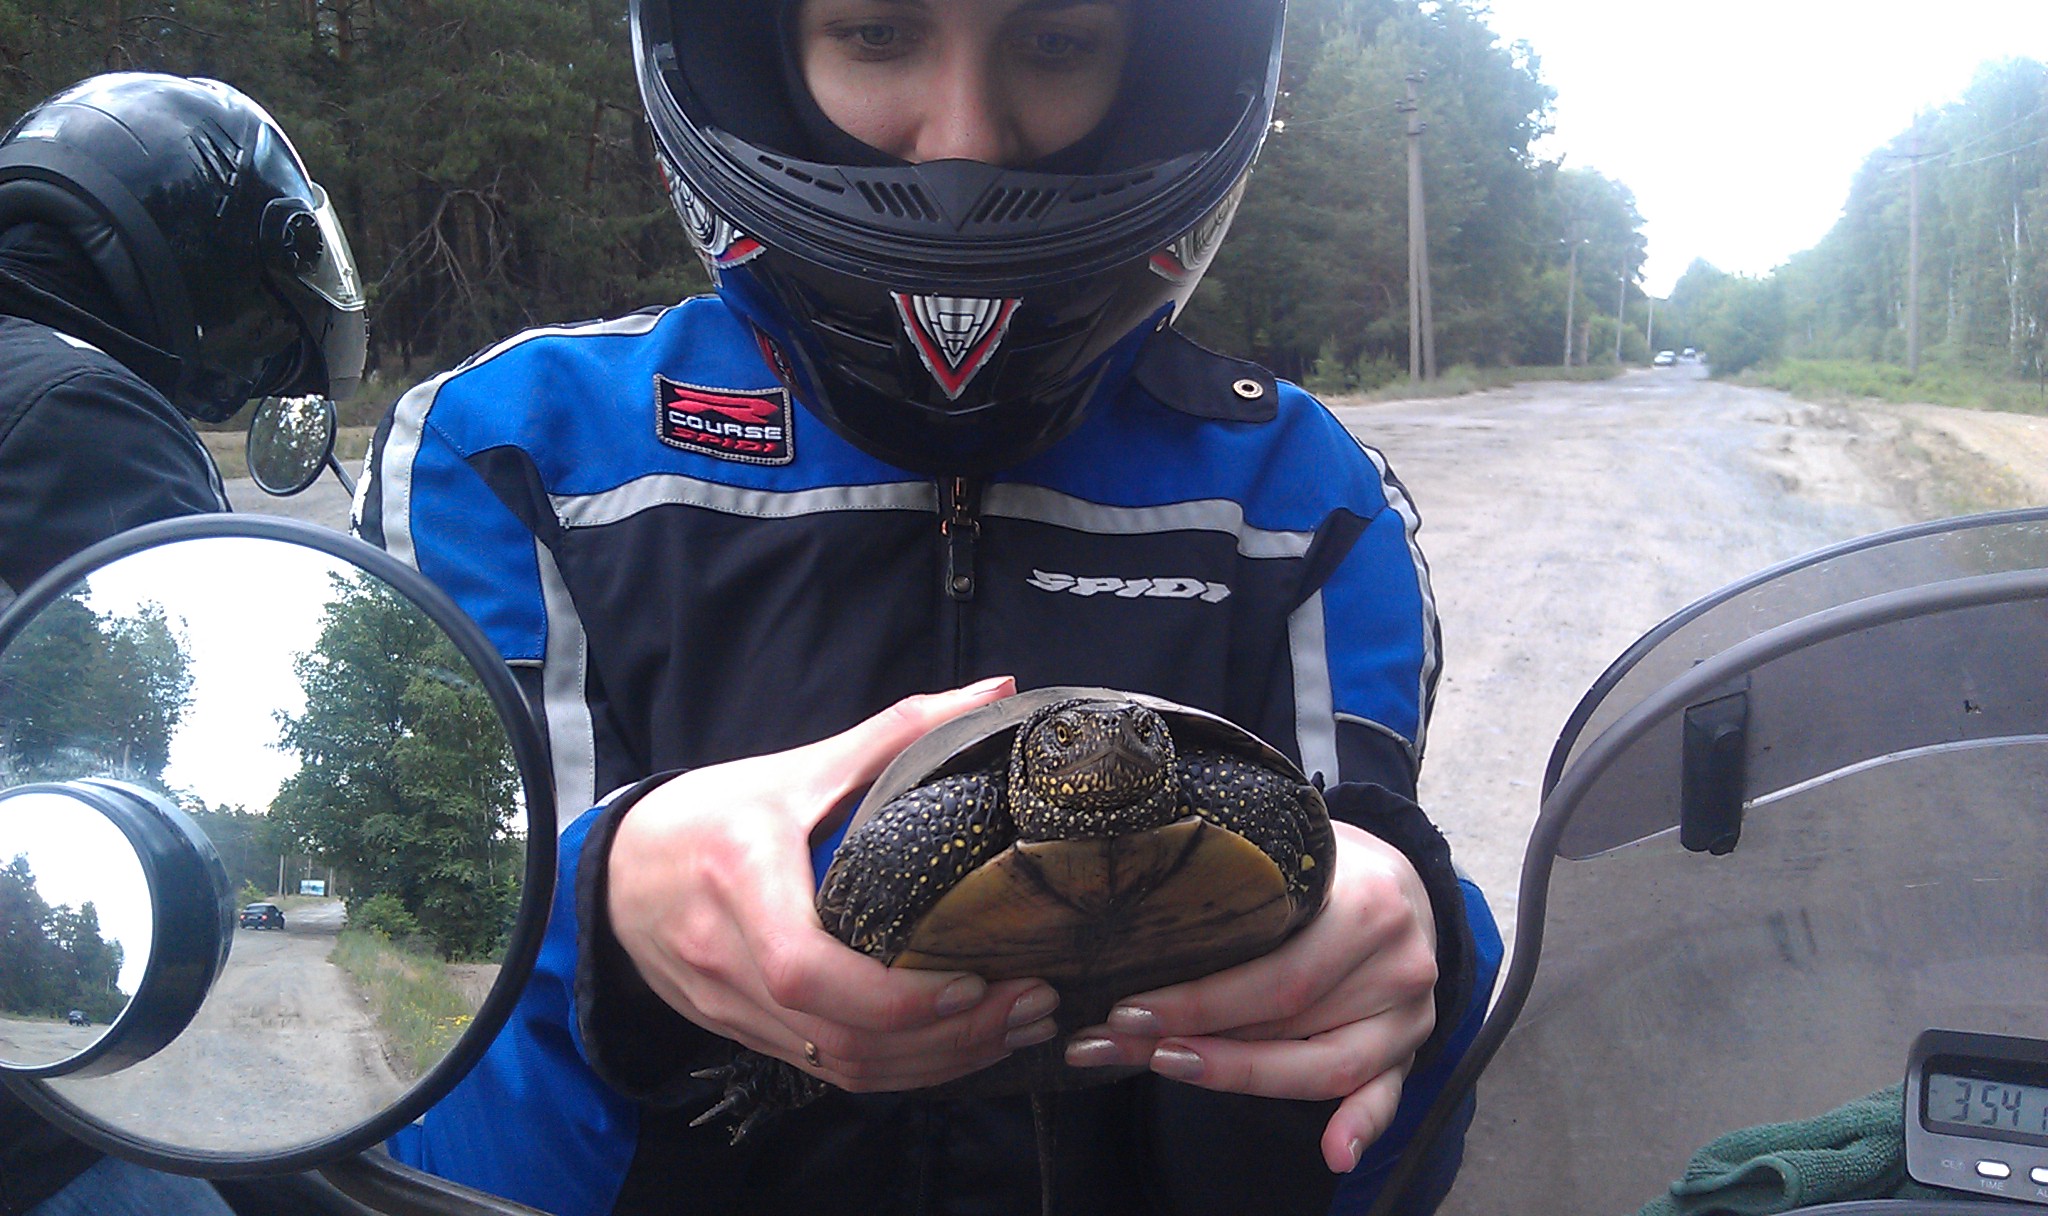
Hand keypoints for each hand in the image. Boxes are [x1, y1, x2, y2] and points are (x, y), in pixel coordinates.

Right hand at [607, 676, 1062, 1092]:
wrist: (619, 872)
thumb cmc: (711, 813)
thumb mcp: (797, 766)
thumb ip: (898, 731)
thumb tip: (996, 689)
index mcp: (740, 877)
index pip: (803, 967)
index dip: (892, 996)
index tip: (972, 980)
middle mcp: (728, 955)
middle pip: (838, 1034)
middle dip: (946, 1036)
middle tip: (1029, 1005)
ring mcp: (732, 1006)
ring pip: (839, 1066)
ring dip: (935, 1061)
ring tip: (1013, 1029)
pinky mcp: (743, 1035)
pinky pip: (826, 1071)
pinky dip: (897, 1070)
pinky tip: (956, 1048)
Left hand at [1062, 822, 1437, 1172]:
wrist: (1402, 879)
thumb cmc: (1330, 865)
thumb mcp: (1295, 850)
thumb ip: (1245, 882)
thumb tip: (1142, 918)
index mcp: (1370, 905)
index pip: (1276, 975)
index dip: (1199, 1001)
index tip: (1128, 1011)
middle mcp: (1398, 964)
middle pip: (1288, 1024)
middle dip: (1197, 1040)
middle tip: (1121, 1043)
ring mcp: (1409, 1015)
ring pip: (1321, 1067)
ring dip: (1238, 1077)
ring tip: (1169, 1068)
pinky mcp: (1409, 1049)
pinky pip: (1385, 1095)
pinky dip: (1360, 1125)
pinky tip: (1333, 1153)